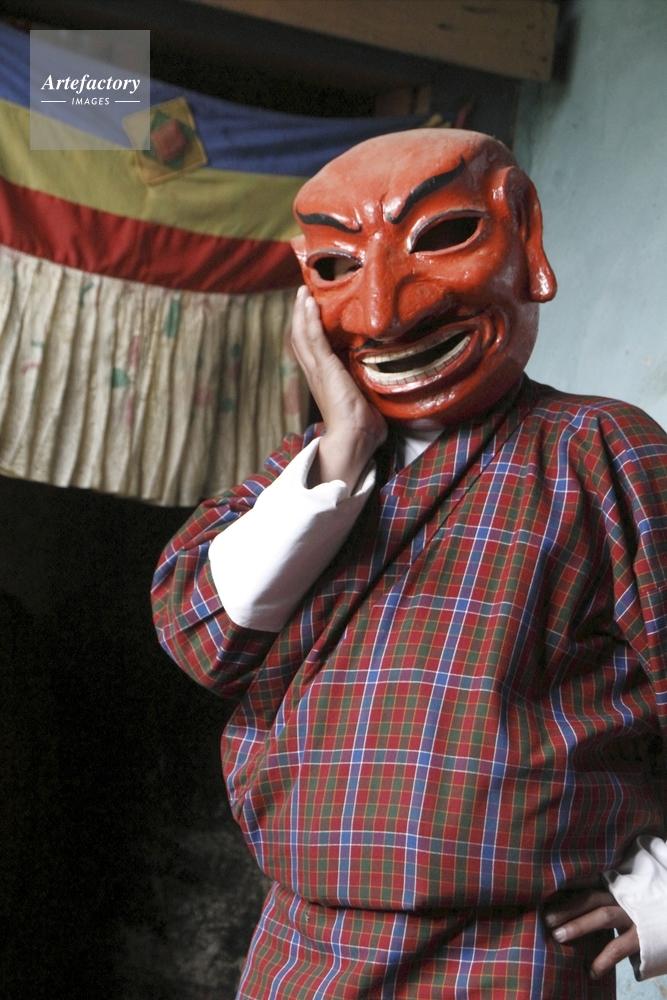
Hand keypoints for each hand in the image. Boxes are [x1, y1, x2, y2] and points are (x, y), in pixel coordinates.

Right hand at [291, 286, 386, 491]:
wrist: (354, 438)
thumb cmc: (364, 426)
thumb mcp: (367, 398)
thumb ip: (371, 386)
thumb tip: (389, 382)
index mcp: (323, 379)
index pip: (311, 349)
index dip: (309, 329)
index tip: (312, 310)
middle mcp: (315, 372)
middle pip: (301, 338)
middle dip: (301, 314)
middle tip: (303, 293)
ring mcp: (317, 370)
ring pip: (303, 334)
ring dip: (302, 311)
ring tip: (304, 292)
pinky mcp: (324, 368)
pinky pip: (314, 338)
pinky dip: (310, 319)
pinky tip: (310, 303)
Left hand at [543, 888, 638, 979]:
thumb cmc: (641, 911)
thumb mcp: (622, 900)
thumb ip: (601, 900)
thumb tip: (567, 911)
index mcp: (615, 886)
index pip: (587, 883)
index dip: (566, 888)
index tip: (544, 894)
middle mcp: (623, 895)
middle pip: (590, 897)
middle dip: (566, 907)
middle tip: (546, 918)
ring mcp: (634, 913)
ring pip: (603, 916)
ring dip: (579, 925)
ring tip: (558, 937)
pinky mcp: (645, 934)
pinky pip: (620, 947)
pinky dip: (604, 960)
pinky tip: (591, 972)